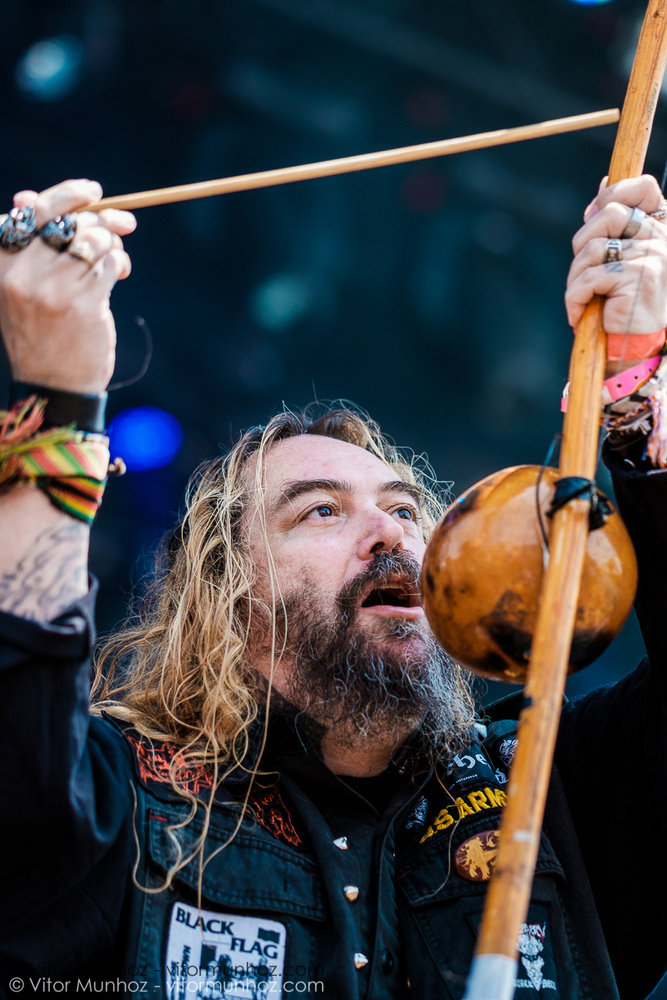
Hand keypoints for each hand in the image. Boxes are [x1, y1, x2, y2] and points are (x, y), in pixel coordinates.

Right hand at [0, 179, 135, 392]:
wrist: (53, 383)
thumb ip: (26, 244)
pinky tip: (120, 274)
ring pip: (94, 240)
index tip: (92, 192)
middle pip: (70, 222)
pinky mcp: (83, 302)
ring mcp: (53, 287)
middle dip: (103, 220)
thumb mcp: (20, 286)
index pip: (33, 210)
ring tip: (117, 261)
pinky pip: (111, 262)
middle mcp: (22, 272)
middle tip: (124, 224)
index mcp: (1, 262)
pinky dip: (120, 263)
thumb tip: (26, 196)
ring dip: (114, 245)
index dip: (67, 195)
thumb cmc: (40, 330)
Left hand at [566, 175, 666, 341]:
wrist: (632, 343)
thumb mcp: (615, 258)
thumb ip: (610, 224)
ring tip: (584, 298)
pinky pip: (589, 278)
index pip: (644, 187)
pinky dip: (575, 298)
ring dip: (576, 277)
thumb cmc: (620, 301)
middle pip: (609, 213)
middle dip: (581, 243)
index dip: (615, 193)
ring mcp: (653, 257)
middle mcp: (661, 239)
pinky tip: (580, 313)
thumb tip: (604, 183)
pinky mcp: (638, 278)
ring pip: (592, 248)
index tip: (594, 214)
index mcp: (659, 229)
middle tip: (582, 272)